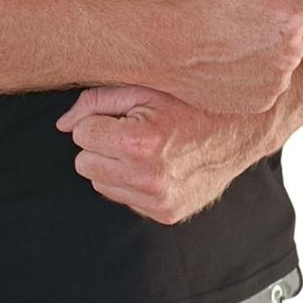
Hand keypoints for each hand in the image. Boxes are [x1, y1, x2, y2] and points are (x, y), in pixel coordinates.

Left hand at [55, 83, 270, 225]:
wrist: (240, 129)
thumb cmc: (187, 100)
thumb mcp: (141, 88)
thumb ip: (95, 102)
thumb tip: (62, 126)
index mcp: (140, 143)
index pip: (80, 135)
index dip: (98, 121)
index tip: (122, 115)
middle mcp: (149, 178)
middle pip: (84, 163)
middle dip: (100, 144)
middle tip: (131, 130)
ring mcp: (159, 201)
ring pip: (100, 183)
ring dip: (113, 164)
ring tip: (144, 146)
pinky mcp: (166, 214)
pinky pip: (123, 197)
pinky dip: (131, 181)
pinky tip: (156, 163)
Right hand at [142, 0, 302, 113]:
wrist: (162, 45)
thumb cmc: (198, 2)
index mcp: (292, 16)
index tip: (249, 0)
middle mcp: (292, 52)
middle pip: (302, 31)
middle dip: (280, 23)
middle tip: (239, 20)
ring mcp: (277, 80)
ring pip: (287, 57)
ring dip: (270, 48)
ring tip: (231, 41)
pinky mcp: (262, 100)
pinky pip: (271, 82)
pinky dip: (256, 73)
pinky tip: (229, 62)